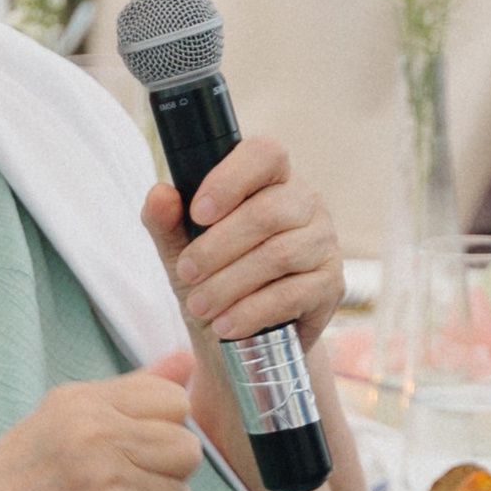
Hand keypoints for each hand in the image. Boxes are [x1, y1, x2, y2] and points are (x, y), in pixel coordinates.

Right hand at [0, 356, 201, 490]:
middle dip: (164, 475)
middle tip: (120, 489)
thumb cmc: (10, 490)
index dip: (161, 428)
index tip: (128, 449)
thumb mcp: (57, 422)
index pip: (172, 398)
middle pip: (187, 449)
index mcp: (80, 402)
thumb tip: (187, 361)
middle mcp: (96, 435)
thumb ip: (127, 392)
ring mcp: (107, 482)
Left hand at [143, 137, 343, 354]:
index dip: (230, 180)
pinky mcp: (330, 284)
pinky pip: (293, 295)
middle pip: (267, 213)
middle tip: (186, 272)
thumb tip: (159, 195)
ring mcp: (323, 243)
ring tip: (199, 305)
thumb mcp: (181, 248)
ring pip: (279, 255)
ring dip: (229, 284)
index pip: (264, 154)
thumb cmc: (214, 275)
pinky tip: (226, 324)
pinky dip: (252, 312)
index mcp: (271, 179)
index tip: (197, 213)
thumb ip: (165, 221)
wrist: (245, 336)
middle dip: (216, 247)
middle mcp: (305, 203)